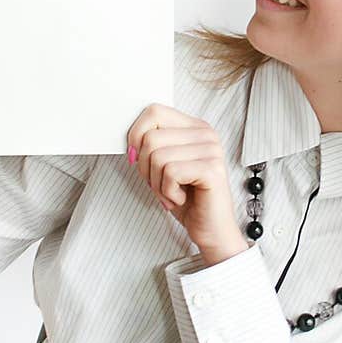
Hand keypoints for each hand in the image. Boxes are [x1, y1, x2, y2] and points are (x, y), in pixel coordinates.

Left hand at [126, 103, 249, 262]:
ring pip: (157, 156)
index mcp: (194, 127)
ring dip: (157, 184)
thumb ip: (152, 145)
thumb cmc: (188, 199)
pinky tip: (180, 198)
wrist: (211, 230)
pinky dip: (167, 192)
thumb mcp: (164, 166)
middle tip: (159, 184)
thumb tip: (129, 138)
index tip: (135, 158)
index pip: (154, 112)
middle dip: (145, 168)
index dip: (135, 135)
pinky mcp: (212, 169)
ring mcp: (212, 150)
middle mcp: (206, 134)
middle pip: (151, 137)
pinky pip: (170, 172)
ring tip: (172, 193)